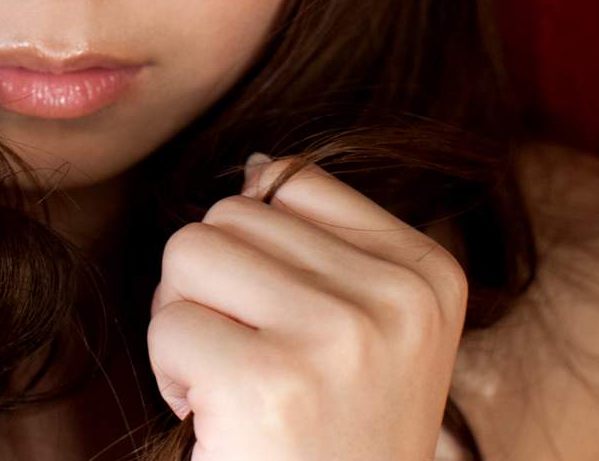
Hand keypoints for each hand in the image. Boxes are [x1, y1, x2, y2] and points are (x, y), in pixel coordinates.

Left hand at [146, 153, 468, 460]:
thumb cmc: (329, 440)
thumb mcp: (364, 335)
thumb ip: (319, 246)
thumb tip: (260, 165)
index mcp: (430, 275)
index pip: (292, 178)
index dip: (260, 254)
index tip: (293, 333)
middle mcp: (399, 299)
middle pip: (232, 213)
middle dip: (215, 289)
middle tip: (257, 371)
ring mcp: (340, 338)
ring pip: (189, 251)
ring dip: (187, 323)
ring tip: (238, 389)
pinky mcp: (270, 382)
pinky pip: (167, 324)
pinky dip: (171, 377)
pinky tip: (223, 423)